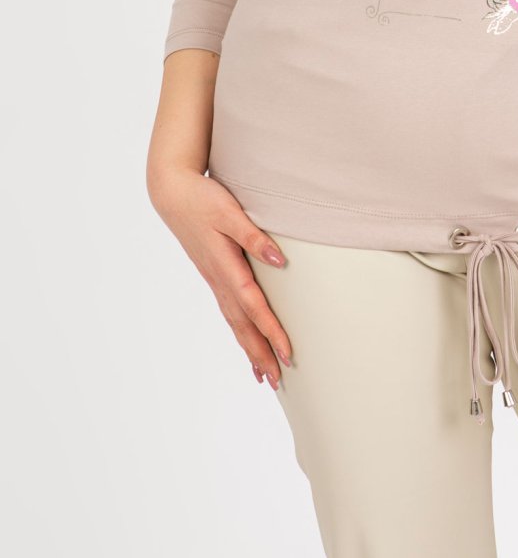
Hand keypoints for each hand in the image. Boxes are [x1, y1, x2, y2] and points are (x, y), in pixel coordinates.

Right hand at [149, 166, 292, 389]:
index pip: (254, 307)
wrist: (173, 193)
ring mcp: (214, 279)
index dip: (271, 331)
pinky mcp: (212, 274)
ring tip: (264, 375)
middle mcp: (218, 279)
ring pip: (234, 322)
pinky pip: (228, 310)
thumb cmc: (203, 200)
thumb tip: (281, 260)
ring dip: (249, 348)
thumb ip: (255, 237)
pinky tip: (246, 339)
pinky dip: (239, 330)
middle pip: (242, 325)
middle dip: (260, 353)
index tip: (287, 354)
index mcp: (225, 267)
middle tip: (277, 381)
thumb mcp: (231, 213)